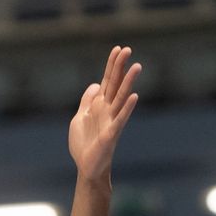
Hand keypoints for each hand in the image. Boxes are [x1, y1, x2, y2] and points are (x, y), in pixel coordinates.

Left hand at [69, 46, 139, 180]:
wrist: (86, 166)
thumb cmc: (84, 144)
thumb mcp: (79, 117)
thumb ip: (87, 101)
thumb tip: (95, 84)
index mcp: (98, 105)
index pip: (107, 80)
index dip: (111, 65)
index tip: (118, 49)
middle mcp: (107, 109)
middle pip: (115, 84)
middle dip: (120, 67)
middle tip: (127, 49)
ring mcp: (111, 120)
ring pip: (121, 97)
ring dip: (128, 82)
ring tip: (137, 66)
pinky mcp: (111, 133)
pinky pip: (121, 118)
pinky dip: (127, 108)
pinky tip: (134, 96)